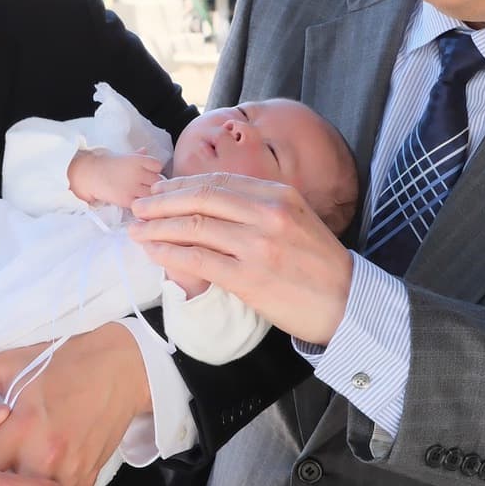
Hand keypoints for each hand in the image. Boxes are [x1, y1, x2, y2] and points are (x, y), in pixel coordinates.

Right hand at [69, 148, 164, 211]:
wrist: (88, 174)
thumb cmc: (104, 164)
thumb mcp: (122, 156)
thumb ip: (136, 155)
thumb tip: (145, 150)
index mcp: (138, 160)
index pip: (158, 166)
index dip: (155, 172)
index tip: (149, 175)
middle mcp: (138, 172)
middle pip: (157, 181)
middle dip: (154, 186)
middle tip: (147, 188)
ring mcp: (133, 187)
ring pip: (152, 195)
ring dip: (149, 197)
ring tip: (142, 197)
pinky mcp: (126, 200)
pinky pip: (141, 205)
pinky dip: (140, 205)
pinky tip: (135, 203)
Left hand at [131, 174, 353, 345]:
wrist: (347, 304)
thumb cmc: (320, 266)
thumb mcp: (297, 220)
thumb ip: (262, 208)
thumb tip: (216, 205)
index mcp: (280, 194)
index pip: (221, 181)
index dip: (184, 184)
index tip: (161, 190)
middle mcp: (267, 213)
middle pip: (202, 198)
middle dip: (163, 201)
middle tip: (138, 207)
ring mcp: (257, 245)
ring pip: (194, 226)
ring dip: (158, 227)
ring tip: (136, 229)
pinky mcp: (248, 278)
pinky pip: (197, 259)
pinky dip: (169, 253)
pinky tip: (153, 252)